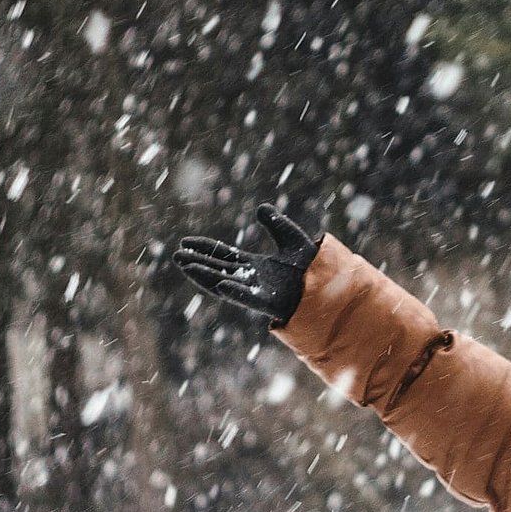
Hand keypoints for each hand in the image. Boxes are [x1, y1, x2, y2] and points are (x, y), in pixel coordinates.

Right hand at [172, 204, 317, 326]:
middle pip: (219, 270)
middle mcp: (255, 280)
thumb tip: (261, 208)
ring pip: (226, 284)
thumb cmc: (316, 266)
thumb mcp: (292, 238)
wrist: (335, 284)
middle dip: (197, 263)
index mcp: (258, 267)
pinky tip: (220, 284)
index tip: (185, 242)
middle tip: (175, 256)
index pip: (225, 256)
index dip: (205, 249)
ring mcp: (261, 292)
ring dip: (205, 276)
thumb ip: (276, 224)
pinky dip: (235, 292)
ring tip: (185, 267)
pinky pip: (250, 298)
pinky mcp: (272, 303)